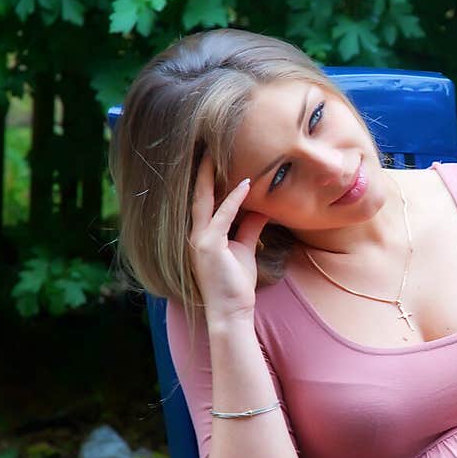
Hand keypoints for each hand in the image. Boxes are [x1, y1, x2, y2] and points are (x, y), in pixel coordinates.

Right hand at [188, 153, 268, 325]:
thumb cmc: (236, 285)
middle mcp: (196, 235)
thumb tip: (259, 209)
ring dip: (210, 176)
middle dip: (201, 170)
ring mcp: (200, 240)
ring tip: (215, 153)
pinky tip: (244, 184)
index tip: (212, 157)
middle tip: (206, 145)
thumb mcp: (244, 250)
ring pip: (204, 200)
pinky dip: (233, 199)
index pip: (203, 201)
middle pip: (197, 195)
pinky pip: (222, 216)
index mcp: (202, 235)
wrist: (231, 312)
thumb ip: (249, 228)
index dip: (206, 179)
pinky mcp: (209, 246)